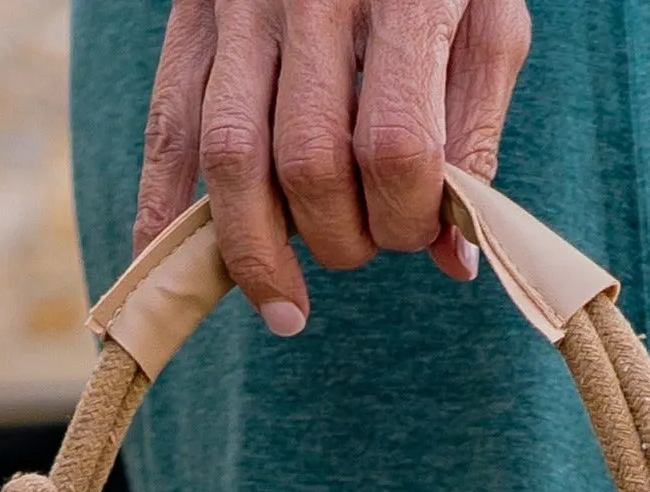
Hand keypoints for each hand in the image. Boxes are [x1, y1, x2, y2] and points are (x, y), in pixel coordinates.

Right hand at [133, 0, 532, 334]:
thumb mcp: (486, 21)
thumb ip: (475, 135)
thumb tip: (456, 260)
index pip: (395, 149)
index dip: (408, 219)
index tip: (420, 235)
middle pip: (307, 164)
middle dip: (339, 239)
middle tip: (362, 247)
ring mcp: (241, 5)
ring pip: (229, 159)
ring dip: (256, 253)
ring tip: (284, 304)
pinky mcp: (193, 19)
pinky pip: (167, 127)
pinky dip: (163, 209)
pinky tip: (173, 265)